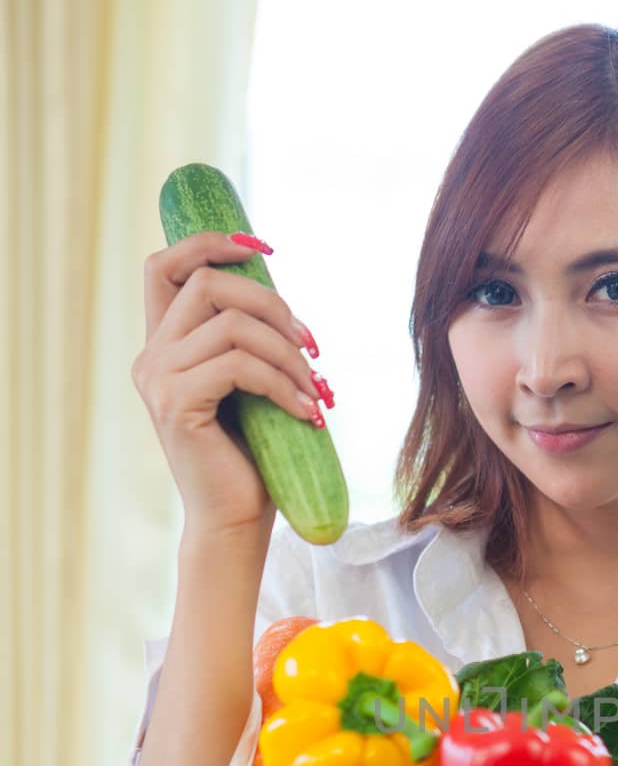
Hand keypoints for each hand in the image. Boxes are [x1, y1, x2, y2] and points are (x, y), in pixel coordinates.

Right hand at [132, 232, 326, 537]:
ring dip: (288, 353)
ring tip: (317, 390)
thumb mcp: (254, 388)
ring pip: (231, 324)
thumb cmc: (253, 459)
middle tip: (312, 346)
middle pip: (207, 283)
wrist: (237, 523)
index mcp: (164, 345)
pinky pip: (239, 366)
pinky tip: (309, 413)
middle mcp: (151, 356)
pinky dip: (283, 384)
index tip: (261, 246)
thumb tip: (288, 308)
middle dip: (272, 303)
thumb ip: (252, 342)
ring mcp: (158, 379)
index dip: (208, 242)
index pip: (163, 265)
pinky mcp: (176, 404)